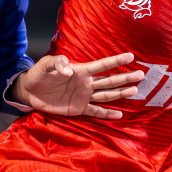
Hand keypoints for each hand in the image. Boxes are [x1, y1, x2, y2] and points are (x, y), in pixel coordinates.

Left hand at [10, 52, 144, 119]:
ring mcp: (84, 96)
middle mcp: (86, 83)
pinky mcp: (79, 108)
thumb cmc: (39, 74)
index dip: (116, 61)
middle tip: (141, 75)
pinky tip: (119, 115)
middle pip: (109, 80)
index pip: (102, 65)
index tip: (131, 56)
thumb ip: (57, 63)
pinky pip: (95, 111)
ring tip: (135, 91)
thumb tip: (69, 70)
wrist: (29, 91)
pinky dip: (107, 114)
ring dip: (120, 93)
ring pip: (106, 95)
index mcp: (81, 70)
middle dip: (125, 78)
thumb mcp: (45, 64)